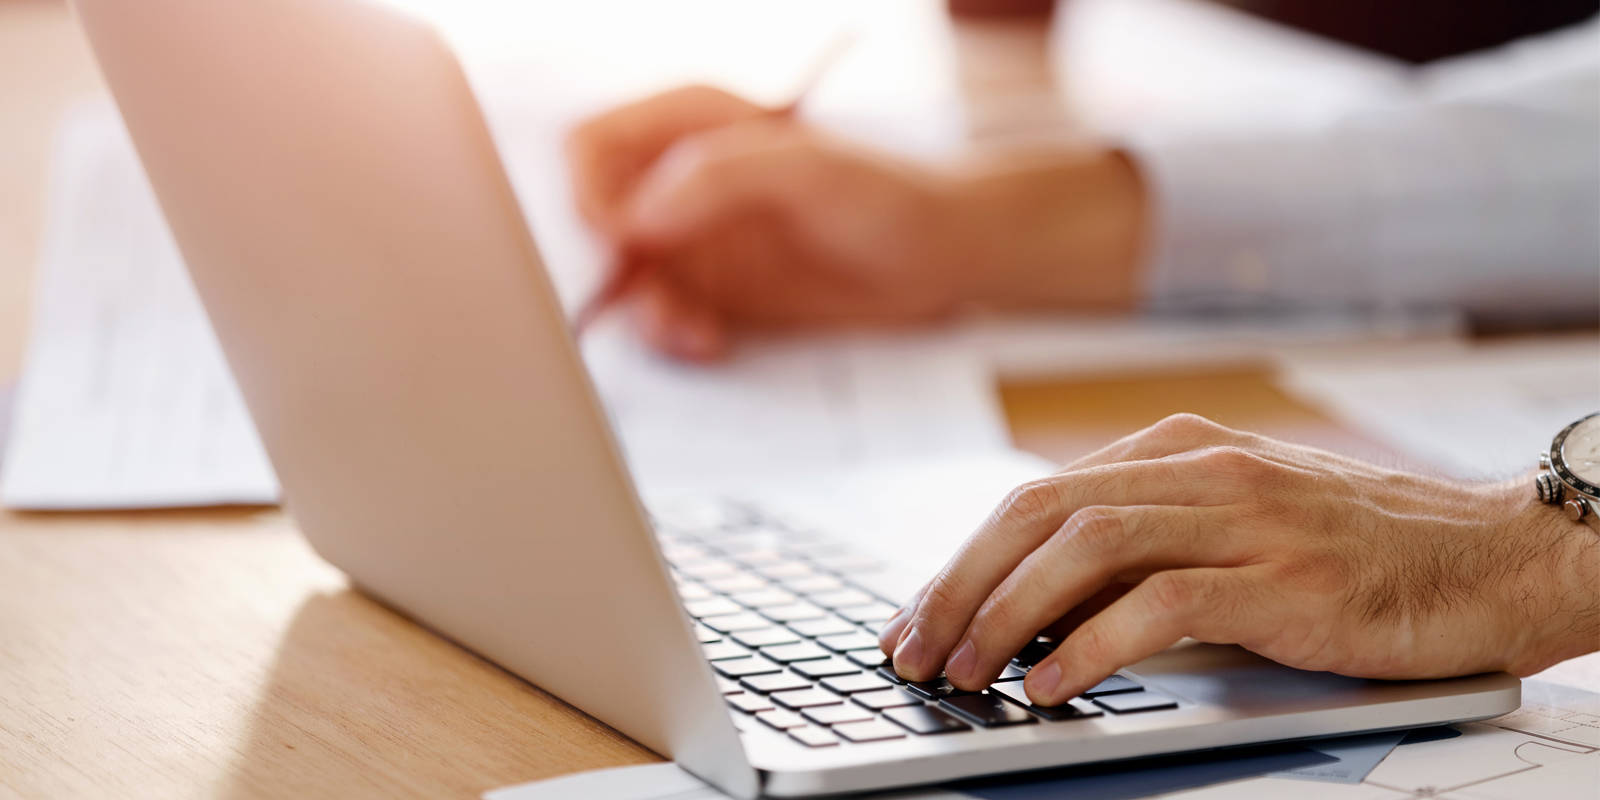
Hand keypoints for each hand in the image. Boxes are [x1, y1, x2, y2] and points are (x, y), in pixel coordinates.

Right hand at [566, 85, 1146, 359]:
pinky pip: (661, 315)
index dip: (587, 197)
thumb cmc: (892, 195)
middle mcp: (683, 177)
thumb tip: (636, 217)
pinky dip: (672, 336)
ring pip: (623, 279)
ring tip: (693, 333)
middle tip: (653, 304)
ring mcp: (696, 236)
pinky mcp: (715, 289)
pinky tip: (710, 341)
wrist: (945, 259)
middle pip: (595, 222)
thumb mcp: (809, 171)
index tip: (620, 244)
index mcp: (693, 122)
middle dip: (612, 271)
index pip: (593, 147)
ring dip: (645, 313)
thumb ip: (720, 177)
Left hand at [877, 413, 1599, 706]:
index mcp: (1174, 451)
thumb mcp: (1233, 524)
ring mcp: (1242, 516)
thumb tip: (1038, 605)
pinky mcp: (1283, 575)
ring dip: (1007, 615)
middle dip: (959, 585)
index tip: (918, 617)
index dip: (962, 561)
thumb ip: (1145, 545)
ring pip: (1084, 550)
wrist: (1489, 554)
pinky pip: (1161, 604)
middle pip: (1037, 514)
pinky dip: (1091, 646)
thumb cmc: (1356, 549)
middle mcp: (1198, 470)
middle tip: (916, 649)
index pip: (1033, 498)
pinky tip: (1053, 685)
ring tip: (968, 672)